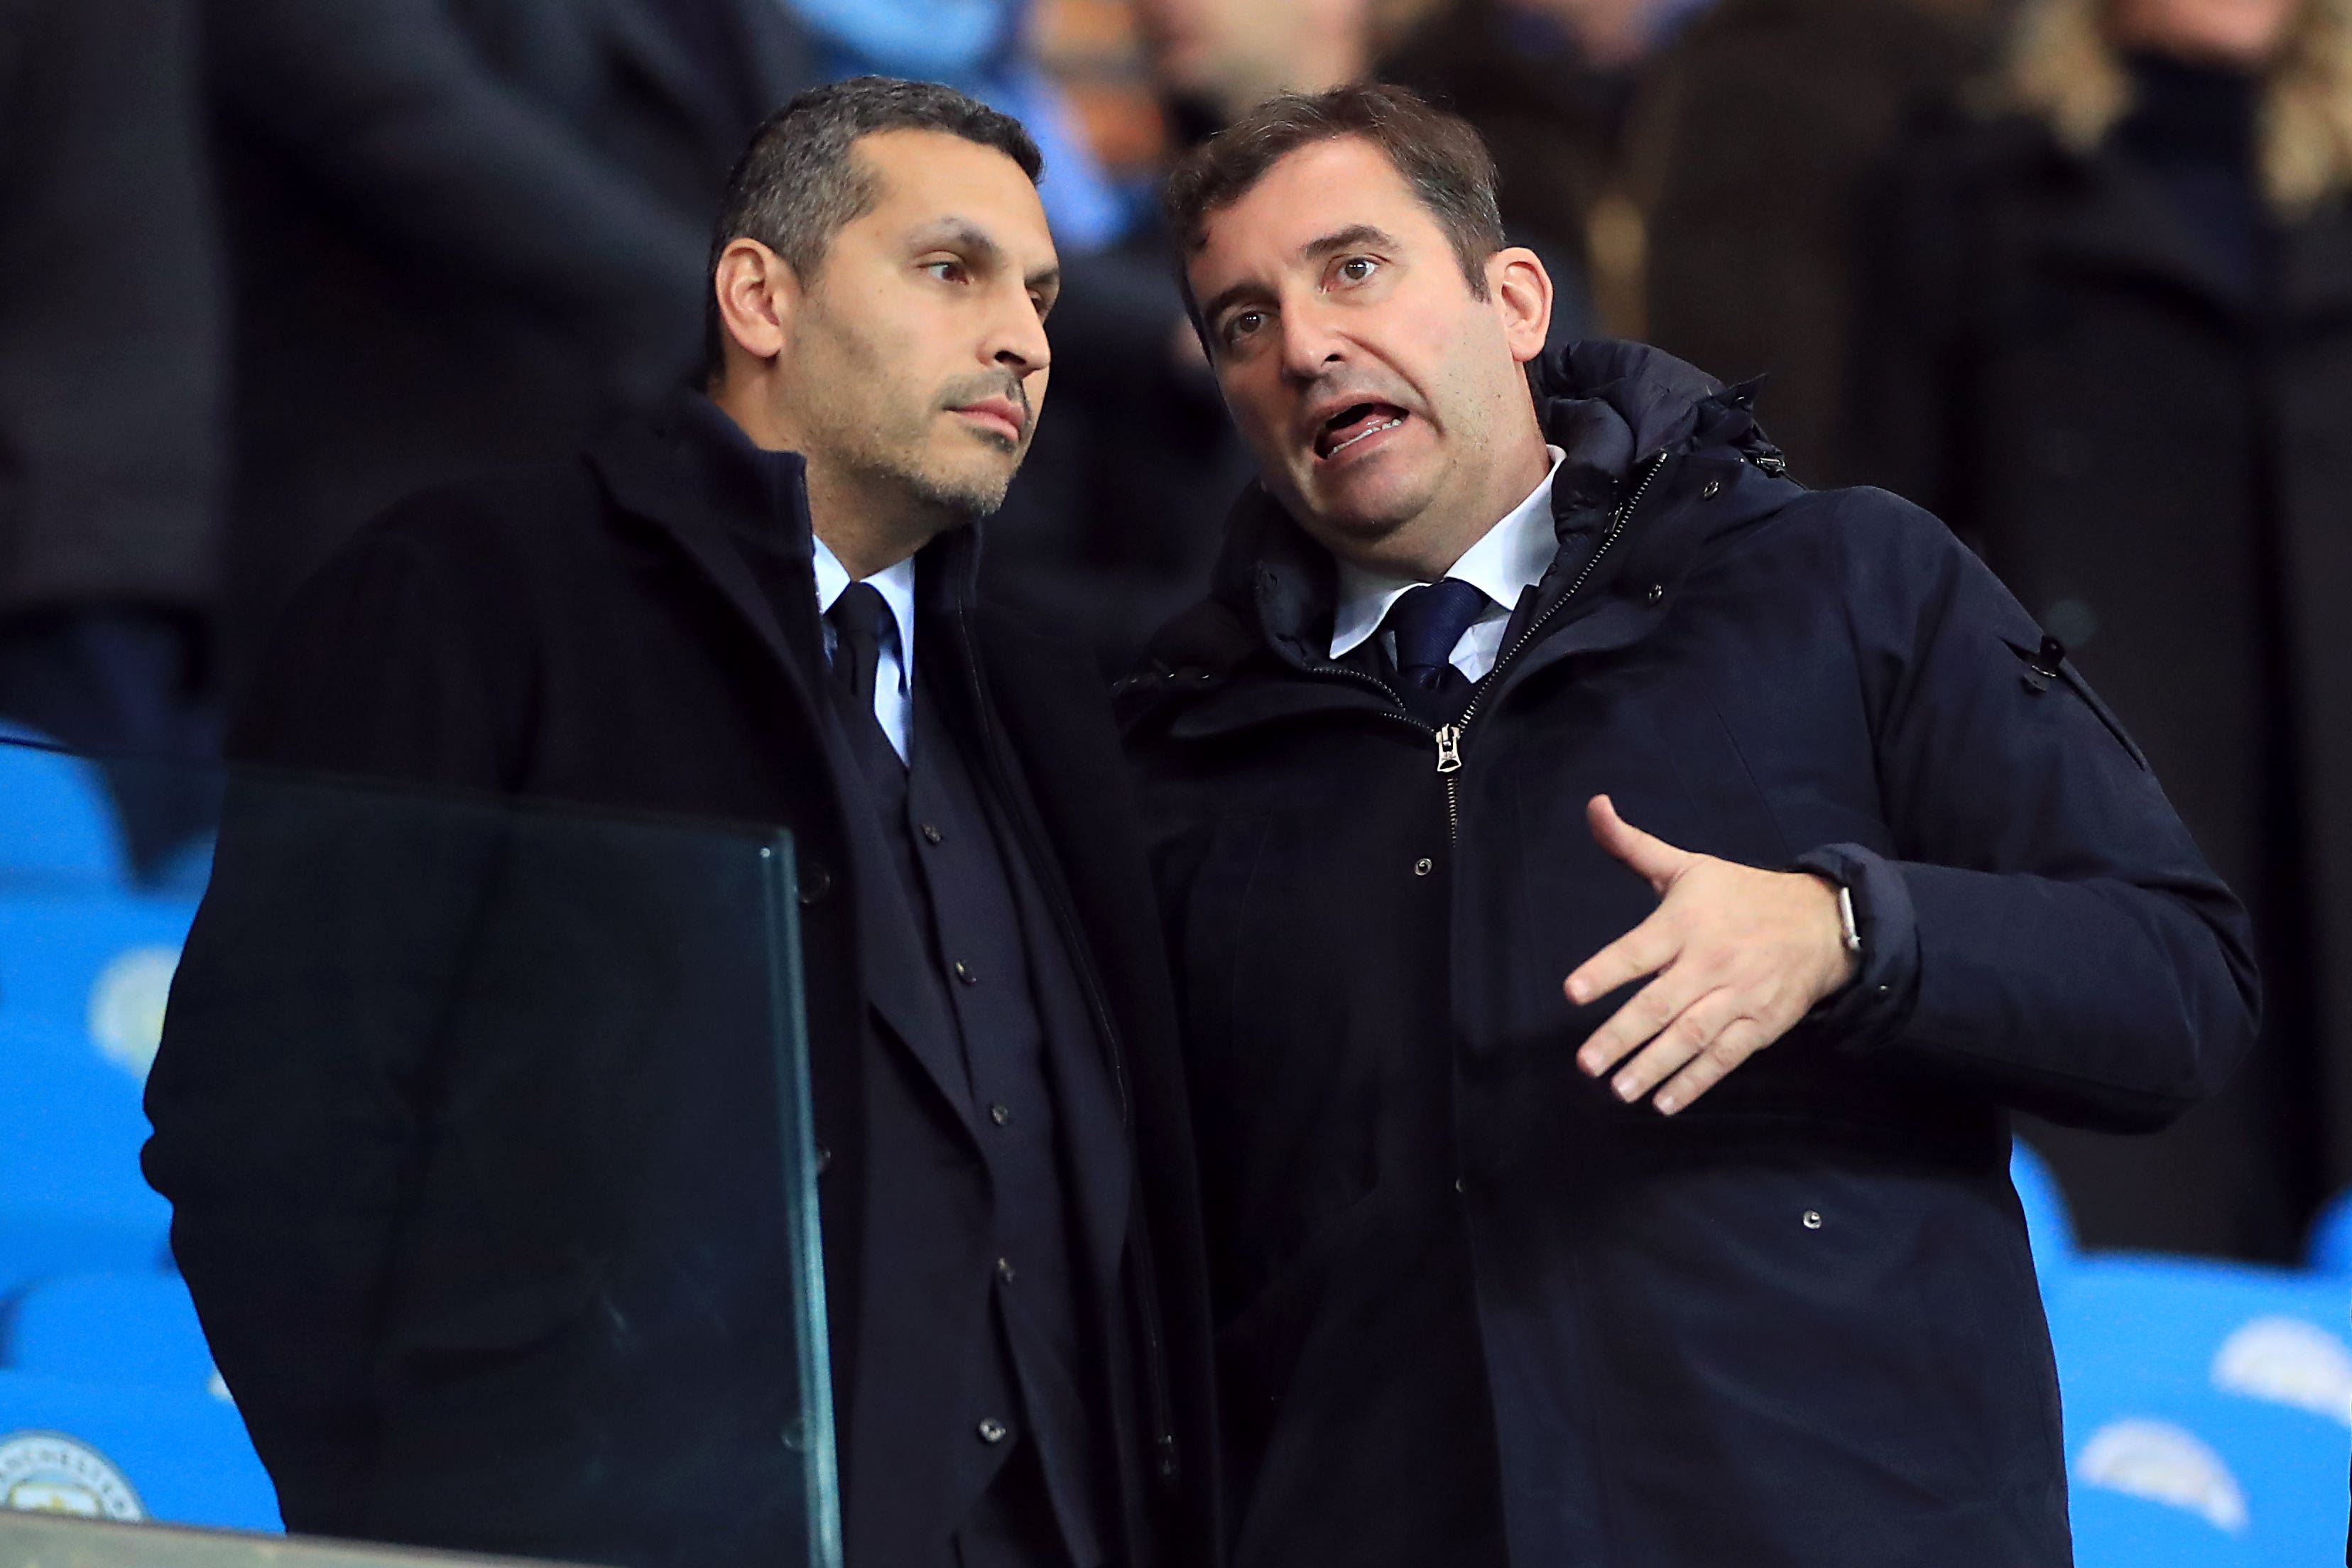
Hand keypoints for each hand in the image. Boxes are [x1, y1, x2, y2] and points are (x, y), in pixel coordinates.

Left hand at [1563, 795, 1855, 1113]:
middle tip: (1586, 1063)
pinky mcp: (1760, 1025)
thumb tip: (1594, 807)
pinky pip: (1725, 1057)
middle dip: (1622, 1036)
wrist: (1821, 923)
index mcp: (1685, 924)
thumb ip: (1633, 846)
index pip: (1638, 950)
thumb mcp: (1687, 866)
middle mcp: (1710, 963)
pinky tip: (1665, 1102)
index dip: (1605, 971)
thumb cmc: (1740, 895)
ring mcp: (1737, 997)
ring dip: (1654, 1066)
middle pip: (1660, 1004)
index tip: (1572, 993)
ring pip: (1691, 1036)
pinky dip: (1696, 1081)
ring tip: (1620, 1089)